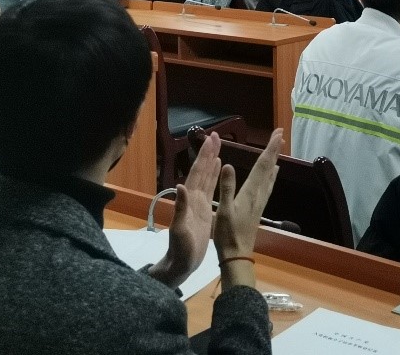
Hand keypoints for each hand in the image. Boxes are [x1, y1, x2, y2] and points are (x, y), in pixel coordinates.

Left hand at [147, 132, 221, 287]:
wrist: (181, 264)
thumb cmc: (180, 250)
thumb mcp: (180, 230)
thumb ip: (180, 208)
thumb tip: (180, 185)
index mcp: (189, 199)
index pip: (197, 173)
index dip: (204, 156)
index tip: (210, 139)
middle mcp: (193, 197)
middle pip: (202, 170)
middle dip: (208, 153)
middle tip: (216, 135)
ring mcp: (198, 203)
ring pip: (206, 176)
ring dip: (211, 160)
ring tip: (218, 145)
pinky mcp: (204, 210)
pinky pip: (210, 188)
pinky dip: (214, 175)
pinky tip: (219, 167)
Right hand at [215, 129, 281, 261]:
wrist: (237, 255)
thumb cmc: (228, 234)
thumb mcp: (224, 210)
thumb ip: (226, 188)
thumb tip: (228, 165)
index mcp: (250, 192)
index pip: (263, 165)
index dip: (270, 148)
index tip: (277, 134)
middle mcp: (259, 194)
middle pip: (269, 167)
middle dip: (274, 150)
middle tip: (280, 133)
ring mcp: (260, 201)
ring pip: (270, 176)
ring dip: (273, 160)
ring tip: (278, 148)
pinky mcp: (258, 207)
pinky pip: (268, 185)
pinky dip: (271, 174)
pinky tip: (273, 173)